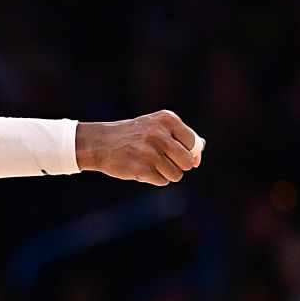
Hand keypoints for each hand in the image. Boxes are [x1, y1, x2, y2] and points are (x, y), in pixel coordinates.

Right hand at [75, 109, 203, 184]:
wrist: (101, 143)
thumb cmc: (134, 136)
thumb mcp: (157, 128)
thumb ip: (182, 139)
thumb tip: (198, 158)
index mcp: (167, 119)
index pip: (193, 143)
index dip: (188, 152)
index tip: (174, 152)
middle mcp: (159, 134)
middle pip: (187, 161)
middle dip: (178, 165)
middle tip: (162, 160)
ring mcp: (149, 152)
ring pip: (176, 174)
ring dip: (166, 174)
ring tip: (151, 164)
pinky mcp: (140, 168)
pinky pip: (162, 181)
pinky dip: (154, 179)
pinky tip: (141, 169)